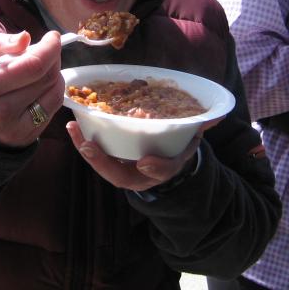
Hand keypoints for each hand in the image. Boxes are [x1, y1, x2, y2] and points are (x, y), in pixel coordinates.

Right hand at [0, 31, 63, 147]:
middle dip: (52, 58)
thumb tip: (26, 38)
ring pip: (54, 93)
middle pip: (46, 78)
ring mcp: (15, 129)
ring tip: (39, 69)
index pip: (32, 66)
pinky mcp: (26, 138)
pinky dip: (52, 92)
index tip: (52, 37)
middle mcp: (0, 112)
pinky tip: (39, 86)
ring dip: (54, 75)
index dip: (49, 48)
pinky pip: (52, 109)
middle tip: (44, 50)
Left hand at [65, 117, 222, 191]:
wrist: (161, 161)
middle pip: (119, 174)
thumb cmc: (174, 148)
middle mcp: (139, 174)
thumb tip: (217, 115)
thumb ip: (200, 127)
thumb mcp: (189, 141)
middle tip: (88, 146)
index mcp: (162, 169)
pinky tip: (71, 124)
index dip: (155, 167)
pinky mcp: (109, 159)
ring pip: (102, 164)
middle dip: (102, 161)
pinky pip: (94, 152)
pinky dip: (82, 139)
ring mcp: (122, 168)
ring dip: (86, 148)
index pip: (160, 171)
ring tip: (73, 130)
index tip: (146, 162)